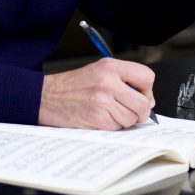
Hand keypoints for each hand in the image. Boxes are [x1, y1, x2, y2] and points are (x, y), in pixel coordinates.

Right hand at [38, 59, 155, 129]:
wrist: (46, 97)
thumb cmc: (72, 86)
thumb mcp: (98, 71)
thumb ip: (123, 80)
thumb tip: (147, 99)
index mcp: (110, 66)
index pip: (147, 77)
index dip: (146, 90)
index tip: (139, 95)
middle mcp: (108, 81)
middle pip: (144, 103)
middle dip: (139, 111)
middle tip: (127, 110)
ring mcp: (103, 100)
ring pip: (132, 118)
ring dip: (123, 120)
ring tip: (106, 111)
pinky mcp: (98, 117)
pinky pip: (118, 127)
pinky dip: (111, 126)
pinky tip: (99, 117)